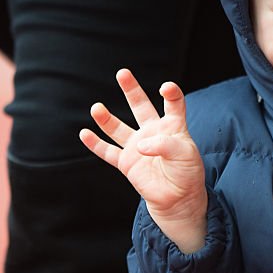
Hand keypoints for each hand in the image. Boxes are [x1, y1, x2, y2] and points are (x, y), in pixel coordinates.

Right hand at [80, 69, 206, 252]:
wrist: (179, 199)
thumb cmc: (187, 173)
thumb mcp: (185, 155)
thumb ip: (165, 145)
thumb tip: (140, 145)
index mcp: (173, 126)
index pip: (173, 103)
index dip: (171, 94)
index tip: (166, 88)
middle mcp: (153, 132)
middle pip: (140, 106)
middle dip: (131, 90)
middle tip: (122, 73)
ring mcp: (137, 146)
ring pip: (119, 128)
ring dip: (107, 118)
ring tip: (96, 107)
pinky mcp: (127, 163)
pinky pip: (108, 152)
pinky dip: (95, 144)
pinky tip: (85, 133)